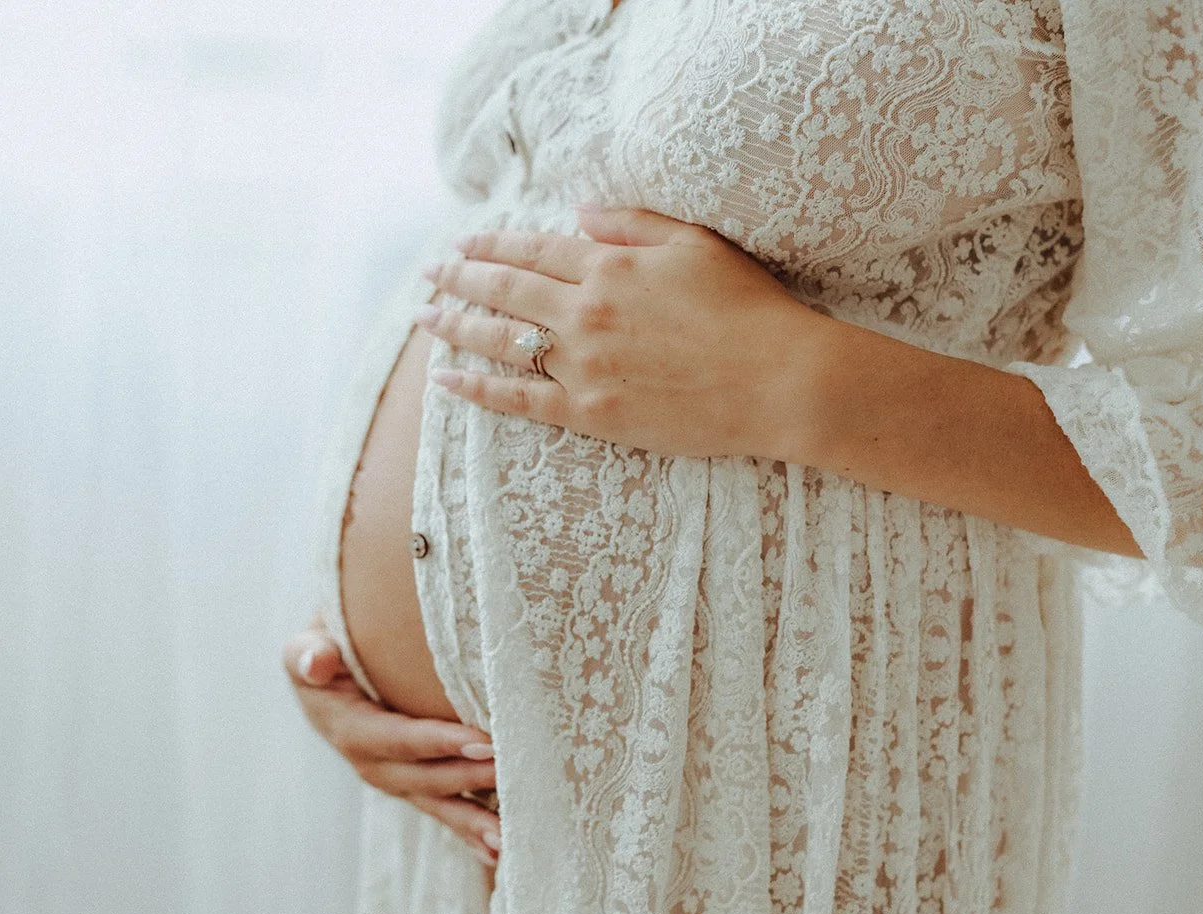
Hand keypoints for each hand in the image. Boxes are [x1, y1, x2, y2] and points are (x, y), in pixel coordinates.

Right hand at [282, 615, 501, 864]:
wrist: (324, 674)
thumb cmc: (322, 652)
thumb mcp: (305, 647)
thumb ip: (308, 654)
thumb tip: (316, 663)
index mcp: (349, 729)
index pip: (399, 739)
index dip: (440, 743)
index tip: (485, 743)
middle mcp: (371, 764)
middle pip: (423, 778)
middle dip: (468, 780)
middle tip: (513, 774)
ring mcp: (393, 779)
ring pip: (435, 803)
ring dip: (470, 822)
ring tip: (507, 839)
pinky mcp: (411, 784)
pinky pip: (440, 808)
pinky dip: (467, 831)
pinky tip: (499, 852)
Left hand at [416, 204, 832, 460]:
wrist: (776, 380)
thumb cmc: (747, 308)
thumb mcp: (695, 243)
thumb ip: (631, 223)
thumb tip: (577, 211)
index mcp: (609, 265)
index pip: (532, 250)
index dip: (491, 246)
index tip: (463, 244)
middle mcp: (585, 311)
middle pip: (503, 290)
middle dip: (459, 279)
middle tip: (429, 274)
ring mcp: (582, 364)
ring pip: (500, 340)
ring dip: (455, 326)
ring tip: (425, 320)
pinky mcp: (589, 411)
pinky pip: (517, 399)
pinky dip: (476, 389)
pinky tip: (446, 380)